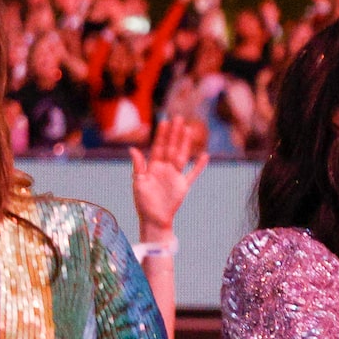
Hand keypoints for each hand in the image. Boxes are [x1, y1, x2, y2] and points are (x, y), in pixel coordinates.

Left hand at [129, 115, 208, 236]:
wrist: (154, 220)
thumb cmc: (143, 203)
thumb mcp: (138, 183)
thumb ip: (138, 166)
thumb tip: (133, 148)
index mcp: (153, 167)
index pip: (159, 146)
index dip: (162, 134)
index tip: (165, 121)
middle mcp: (165, 168)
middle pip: (172, 147)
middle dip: (175, 133)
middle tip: (179, 118)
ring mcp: (175, 176)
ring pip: (183, 155)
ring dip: (186, 143)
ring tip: (190, 129)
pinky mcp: (183, 185)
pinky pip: (193, 173)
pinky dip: (199, 165)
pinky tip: (205, 155)